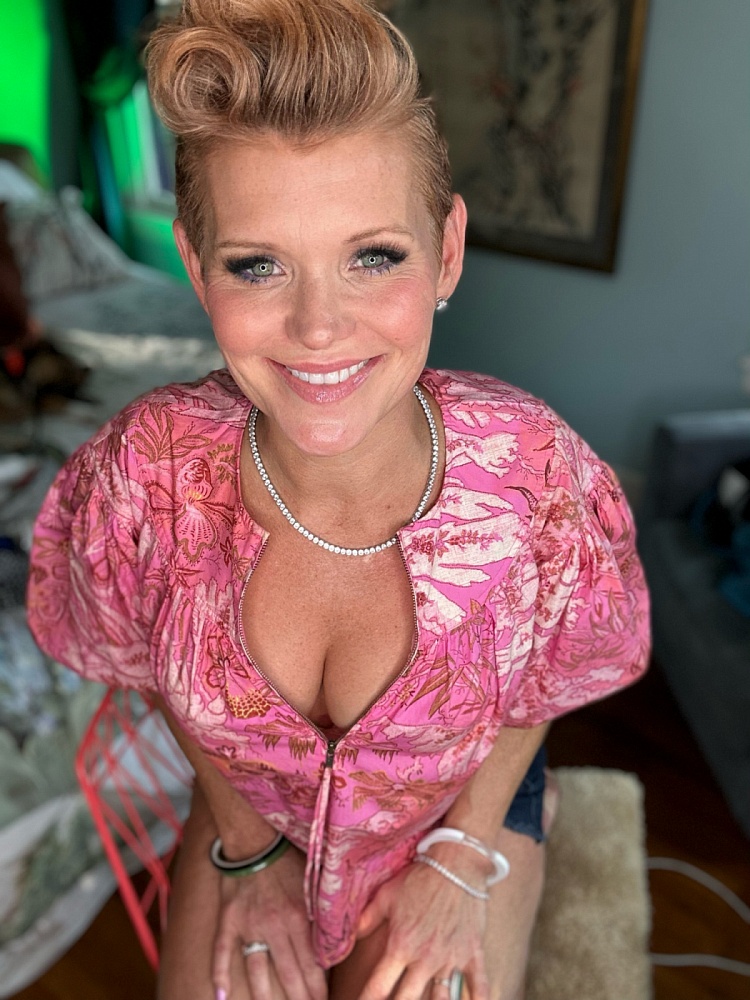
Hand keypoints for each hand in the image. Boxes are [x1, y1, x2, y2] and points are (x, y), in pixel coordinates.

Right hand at [212, 845, 327, 999]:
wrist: (255, 836)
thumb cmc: (289, 858)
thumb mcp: (314, 882)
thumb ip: (324, 912)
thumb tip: (339, 941)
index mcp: (299, 916)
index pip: (311, 964)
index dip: (318, 989)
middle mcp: (274, 925)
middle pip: (288, 973)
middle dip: (299, 998)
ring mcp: (248, 924)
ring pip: (257, 970)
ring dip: (265, 996)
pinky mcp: (228, 919)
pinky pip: (222, 951)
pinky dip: (219, 974)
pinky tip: (221, 996)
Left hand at [356, 850, 489, 999]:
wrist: (456, 864)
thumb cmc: (419, 878)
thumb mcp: (387, 895)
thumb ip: (367, 919)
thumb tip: (350, 936)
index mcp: (400, 946)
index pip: (378, 987)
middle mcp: (424, 959)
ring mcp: (450, 959)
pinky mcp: (472, 954)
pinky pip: (479, 986)